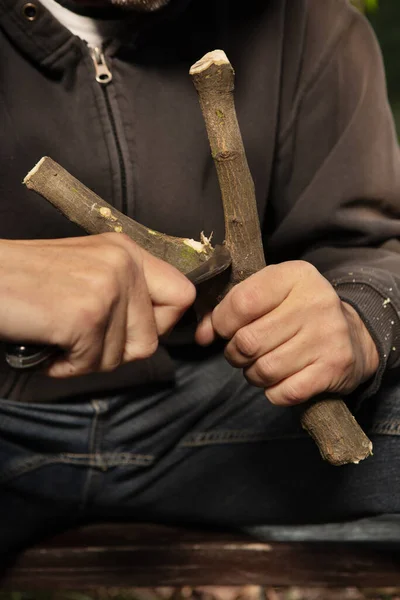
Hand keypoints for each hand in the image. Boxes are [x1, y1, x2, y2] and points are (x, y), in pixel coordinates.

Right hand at [0, 233, 194, 377]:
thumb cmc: (27, 280)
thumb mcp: (86, 269)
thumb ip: (125, 289)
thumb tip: (155, 327)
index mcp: (127, 250)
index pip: (182, 295)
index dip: (161, 323)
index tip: (129, 329)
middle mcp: (124, 263)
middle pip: (152, 338)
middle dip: (116, 351)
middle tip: (82, 340)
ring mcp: (107, 288)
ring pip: (123, 356)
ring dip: (88, 359)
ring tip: (60, 338)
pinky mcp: (86, 315)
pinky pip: (93, 364)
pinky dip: (67, 367)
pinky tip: (49, 348)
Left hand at [195, 261, 378, 405]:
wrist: (353, 335)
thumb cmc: (297, 312)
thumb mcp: (268, 296)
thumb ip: (230, 309)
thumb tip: (202, 336)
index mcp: (295, 275)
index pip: (241, 302)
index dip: (222, 322)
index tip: (225, 329)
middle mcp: (315, 302)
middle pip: (249, 341)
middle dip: (235, 354)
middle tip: (242, 352)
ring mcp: (328, 336)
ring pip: (264, 370)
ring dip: (253, 374)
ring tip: (260, 366)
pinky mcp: (334, 368)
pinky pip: (284, 392)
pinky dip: (273, 392)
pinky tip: (280, 380)